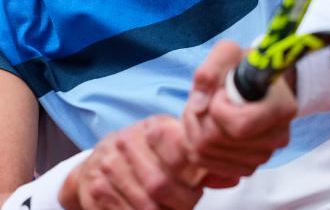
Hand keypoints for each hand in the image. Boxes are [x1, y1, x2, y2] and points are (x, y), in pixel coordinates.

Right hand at [59, 116, 201, 209]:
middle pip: (161, 184)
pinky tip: (152, 209)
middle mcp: (127, 141)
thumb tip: (233, 176)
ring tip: (169, 208)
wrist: (100, 162)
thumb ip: (202, 164)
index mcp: (154, 127)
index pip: (180, 153)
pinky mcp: (96, 188)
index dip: (193, 179)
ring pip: (145, 204)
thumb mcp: (174, 150)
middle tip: (185, 204)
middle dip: (180, 203)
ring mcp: (108, 165)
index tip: (196, 188)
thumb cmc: (147, 155)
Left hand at [182, 41, 297, 187]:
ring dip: (194, 129)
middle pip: (217, 141)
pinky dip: (197, 145)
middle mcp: (277, 138)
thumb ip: (210, 70)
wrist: (256, 83)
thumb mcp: (228, 52)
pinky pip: (207, 165)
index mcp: (282, 109)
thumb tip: (198, 106)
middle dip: (198, 116)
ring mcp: (263, 156)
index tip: (221, 91)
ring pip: (207, 154)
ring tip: (205, 109)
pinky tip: (206, 126)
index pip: (239, 126)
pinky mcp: (247, 167)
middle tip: (206, 98)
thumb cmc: (243, 65)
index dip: (218, 108)